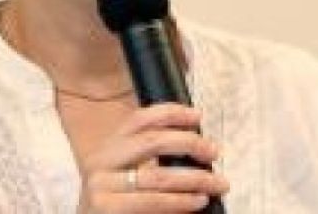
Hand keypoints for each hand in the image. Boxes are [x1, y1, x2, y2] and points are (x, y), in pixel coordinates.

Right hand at [77, 103, 228, 213]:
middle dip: (190, 143)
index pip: (141, 118)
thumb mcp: (125, 172)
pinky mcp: (105, 211)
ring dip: (195, 179)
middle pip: (153, 141)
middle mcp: (101, 162)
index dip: (171, 113)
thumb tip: (194, 146)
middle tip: (214, 152)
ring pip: (158, 176)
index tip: (198, 116)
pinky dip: (181, 201)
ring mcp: (101, 188)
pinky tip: (198, 201)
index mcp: (109, 146)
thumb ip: (148, 156)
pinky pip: (153, 202)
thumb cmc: (115, 204)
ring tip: (216, 183)